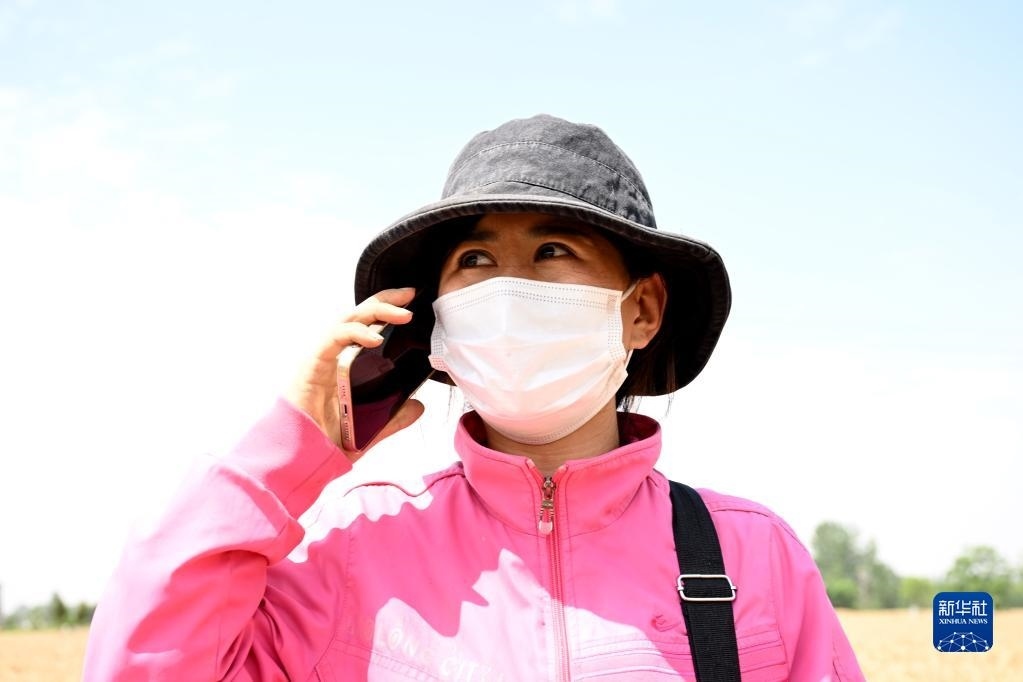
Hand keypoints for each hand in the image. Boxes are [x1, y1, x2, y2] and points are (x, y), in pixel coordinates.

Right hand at [284, 287, 424, 462]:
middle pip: (360, 315)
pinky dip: (356, 334)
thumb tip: (418, 405)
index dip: (387, 310)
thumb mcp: (372, 428)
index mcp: (347, 363)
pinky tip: (376, 338)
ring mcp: (324, 357)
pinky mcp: (314, 363)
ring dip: (377, 312)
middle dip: (386, 301)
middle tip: (410, 295)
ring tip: (403, 315)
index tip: (411, 302)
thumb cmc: (327, 438)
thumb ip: (395, 416)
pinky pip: (335, 338)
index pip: (368, 326)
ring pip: (349, 320)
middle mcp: (335, 355)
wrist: (303, 455)